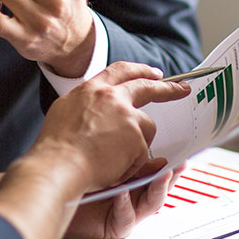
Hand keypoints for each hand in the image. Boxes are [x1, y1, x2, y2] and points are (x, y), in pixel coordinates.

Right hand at [33, 62, 190, 192]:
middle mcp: (112, 97)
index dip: (139, 70)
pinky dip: (132, 163)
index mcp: (92, 89)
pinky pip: (142, 153)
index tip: (154, 72)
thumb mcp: (66, 111)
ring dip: (136, 143)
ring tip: (111, 158)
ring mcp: (126, 116)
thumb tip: (96, 107)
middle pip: (146, 87)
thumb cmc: (55, 147)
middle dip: (167, 88)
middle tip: (182, 89)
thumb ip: (87, 104)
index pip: (120, 71)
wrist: (58, 165)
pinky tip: (112, 168)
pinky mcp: (136, 137)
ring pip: (146, 128)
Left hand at [64, 158, 183, 238]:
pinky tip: (123, 191)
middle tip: (179, 166)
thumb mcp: (106, 163)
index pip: (157, 172)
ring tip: (161, 176)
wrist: (55, 199)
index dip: (170, 165)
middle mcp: (134, 196)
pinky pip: (126, 216)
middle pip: (160, 187)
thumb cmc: (75, 180)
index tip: (181, 156)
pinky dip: (125, 203)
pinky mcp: (116, 226)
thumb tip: (149, 147)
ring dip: (158, 189)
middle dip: (171, 176)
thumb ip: (128, 157)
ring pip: (152, 203)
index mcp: (133, 180)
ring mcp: (127, 211)